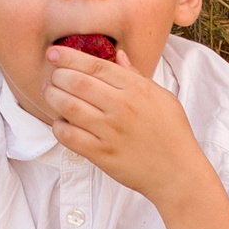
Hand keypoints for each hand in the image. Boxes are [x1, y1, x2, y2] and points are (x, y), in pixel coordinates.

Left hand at [44, 43, 215, 203]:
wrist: (179, 174)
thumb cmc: (172, 134)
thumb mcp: (162, 97)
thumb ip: (137, 75)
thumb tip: (118, 55)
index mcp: (137, 89)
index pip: (95, 66)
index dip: (69, 57)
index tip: (53, 54)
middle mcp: (122, 107)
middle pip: (77, 82)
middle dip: (57, 76)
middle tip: (52, 77)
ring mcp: (111, 132)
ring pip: (68, 106)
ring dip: (52, 97)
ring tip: (50, 94)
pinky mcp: (102, 155)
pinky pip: (69, 136)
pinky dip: (59, 126)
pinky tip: (61, 123)